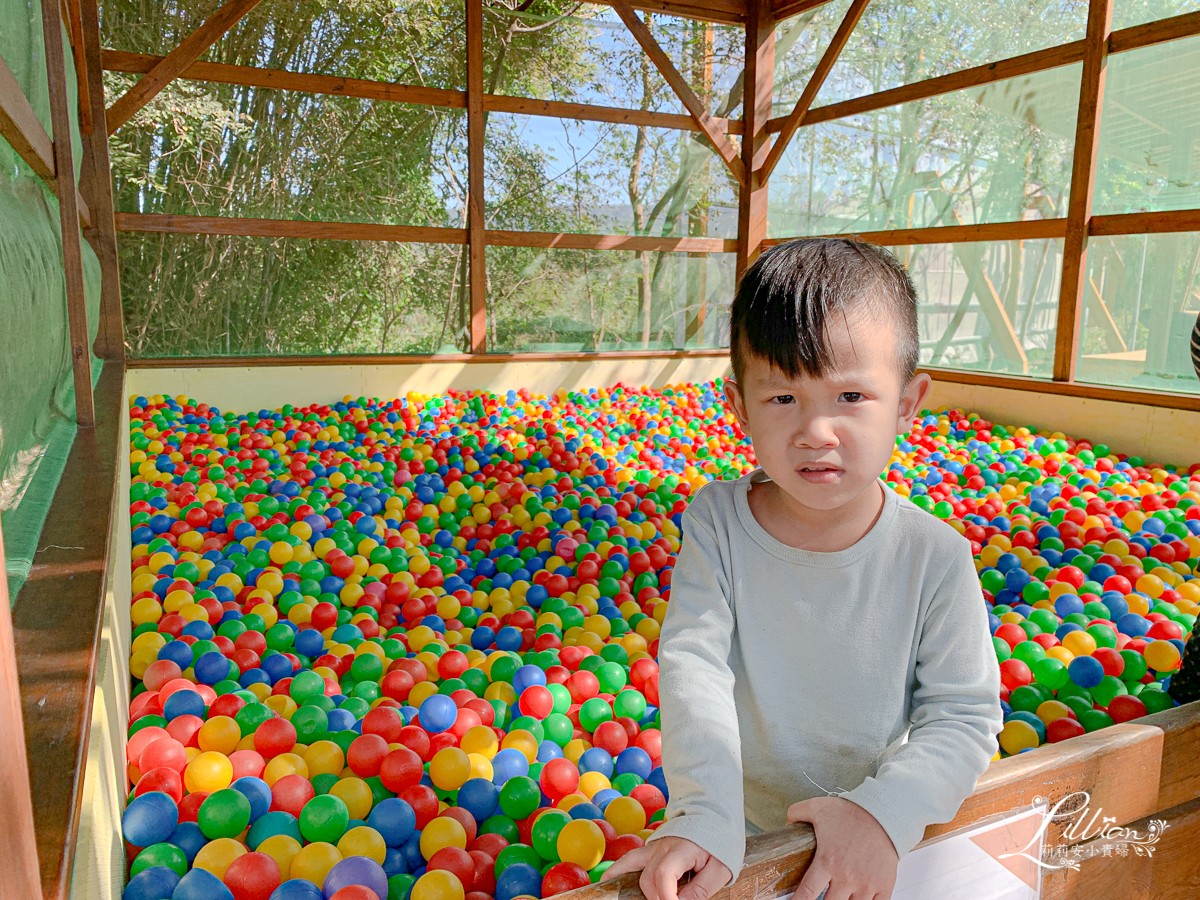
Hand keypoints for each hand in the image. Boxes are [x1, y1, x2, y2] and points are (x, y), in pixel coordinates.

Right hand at [601, 836, 731, 899]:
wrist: (714, 817)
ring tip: (625, 898)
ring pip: (631, 867)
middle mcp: (662, 846)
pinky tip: (607, 882)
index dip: (667, 898)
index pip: (664, 875)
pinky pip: (628, 859)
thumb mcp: (720, 869)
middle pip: (648, 878)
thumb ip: (701, 890)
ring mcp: (652, 846)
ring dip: (631, 887)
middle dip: (657, 899)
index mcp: (682, 849)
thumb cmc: (719, 843)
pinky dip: (616, 871)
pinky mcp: (649, 850)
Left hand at [786, 797, 898, 899]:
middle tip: (822, 893)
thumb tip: (788, 825)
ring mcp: (866, 884)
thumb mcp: (816, 807)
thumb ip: (797, 814)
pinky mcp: (883, 886)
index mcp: (827, 861)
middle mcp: (846, 877)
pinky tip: (858, 897)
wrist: (883, 814)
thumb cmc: (851, 813)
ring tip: (840, 892)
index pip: (807, 893)